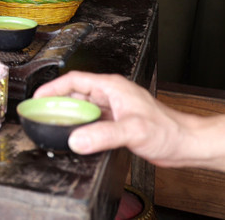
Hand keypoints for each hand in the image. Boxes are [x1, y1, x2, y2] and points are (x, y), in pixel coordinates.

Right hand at [33, 71, 190, 166]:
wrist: (185, 144)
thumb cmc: (168, 130)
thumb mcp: (132, 131)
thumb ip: (103, 134)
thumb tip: (77, 138)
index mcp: (112, 87)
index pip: (75, 80)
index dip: (53, 87)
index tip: (39, 98)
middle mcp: (111, 95)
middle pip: (76, 93)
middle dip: (57, 103)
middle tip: (42, 114)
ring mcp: (114, 108)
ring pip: (83, 108)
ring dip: (69, 116)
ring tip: (55, 125)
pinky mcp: (117, 122)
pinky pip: (91, 121)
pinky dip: (80, 127)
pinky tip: (77, 137)